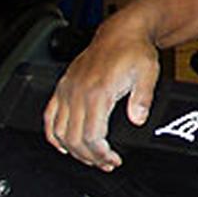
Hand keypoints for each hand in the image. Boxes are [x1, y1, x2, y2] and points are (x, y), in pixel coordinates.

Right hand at [43, 16, 159, 171]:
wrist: (122, 32)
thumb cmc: (135, 51)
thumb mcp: (148, 73)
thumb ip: (143, 98)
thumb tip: (137, 119)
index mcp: (98, 91)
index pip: (92, 136)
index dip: (101, 154)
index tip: (113, 161)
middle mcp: (78, 92)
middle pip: (74, 139)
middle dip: (90, 157)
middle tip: (105, 164)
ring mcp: (67, 89)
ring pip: (59, 131)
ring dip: (73, 150)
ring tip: (90, 158)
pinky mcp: (62, 86)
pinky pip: (49, 116)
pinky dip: (52, 134)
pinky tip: (62, 145)